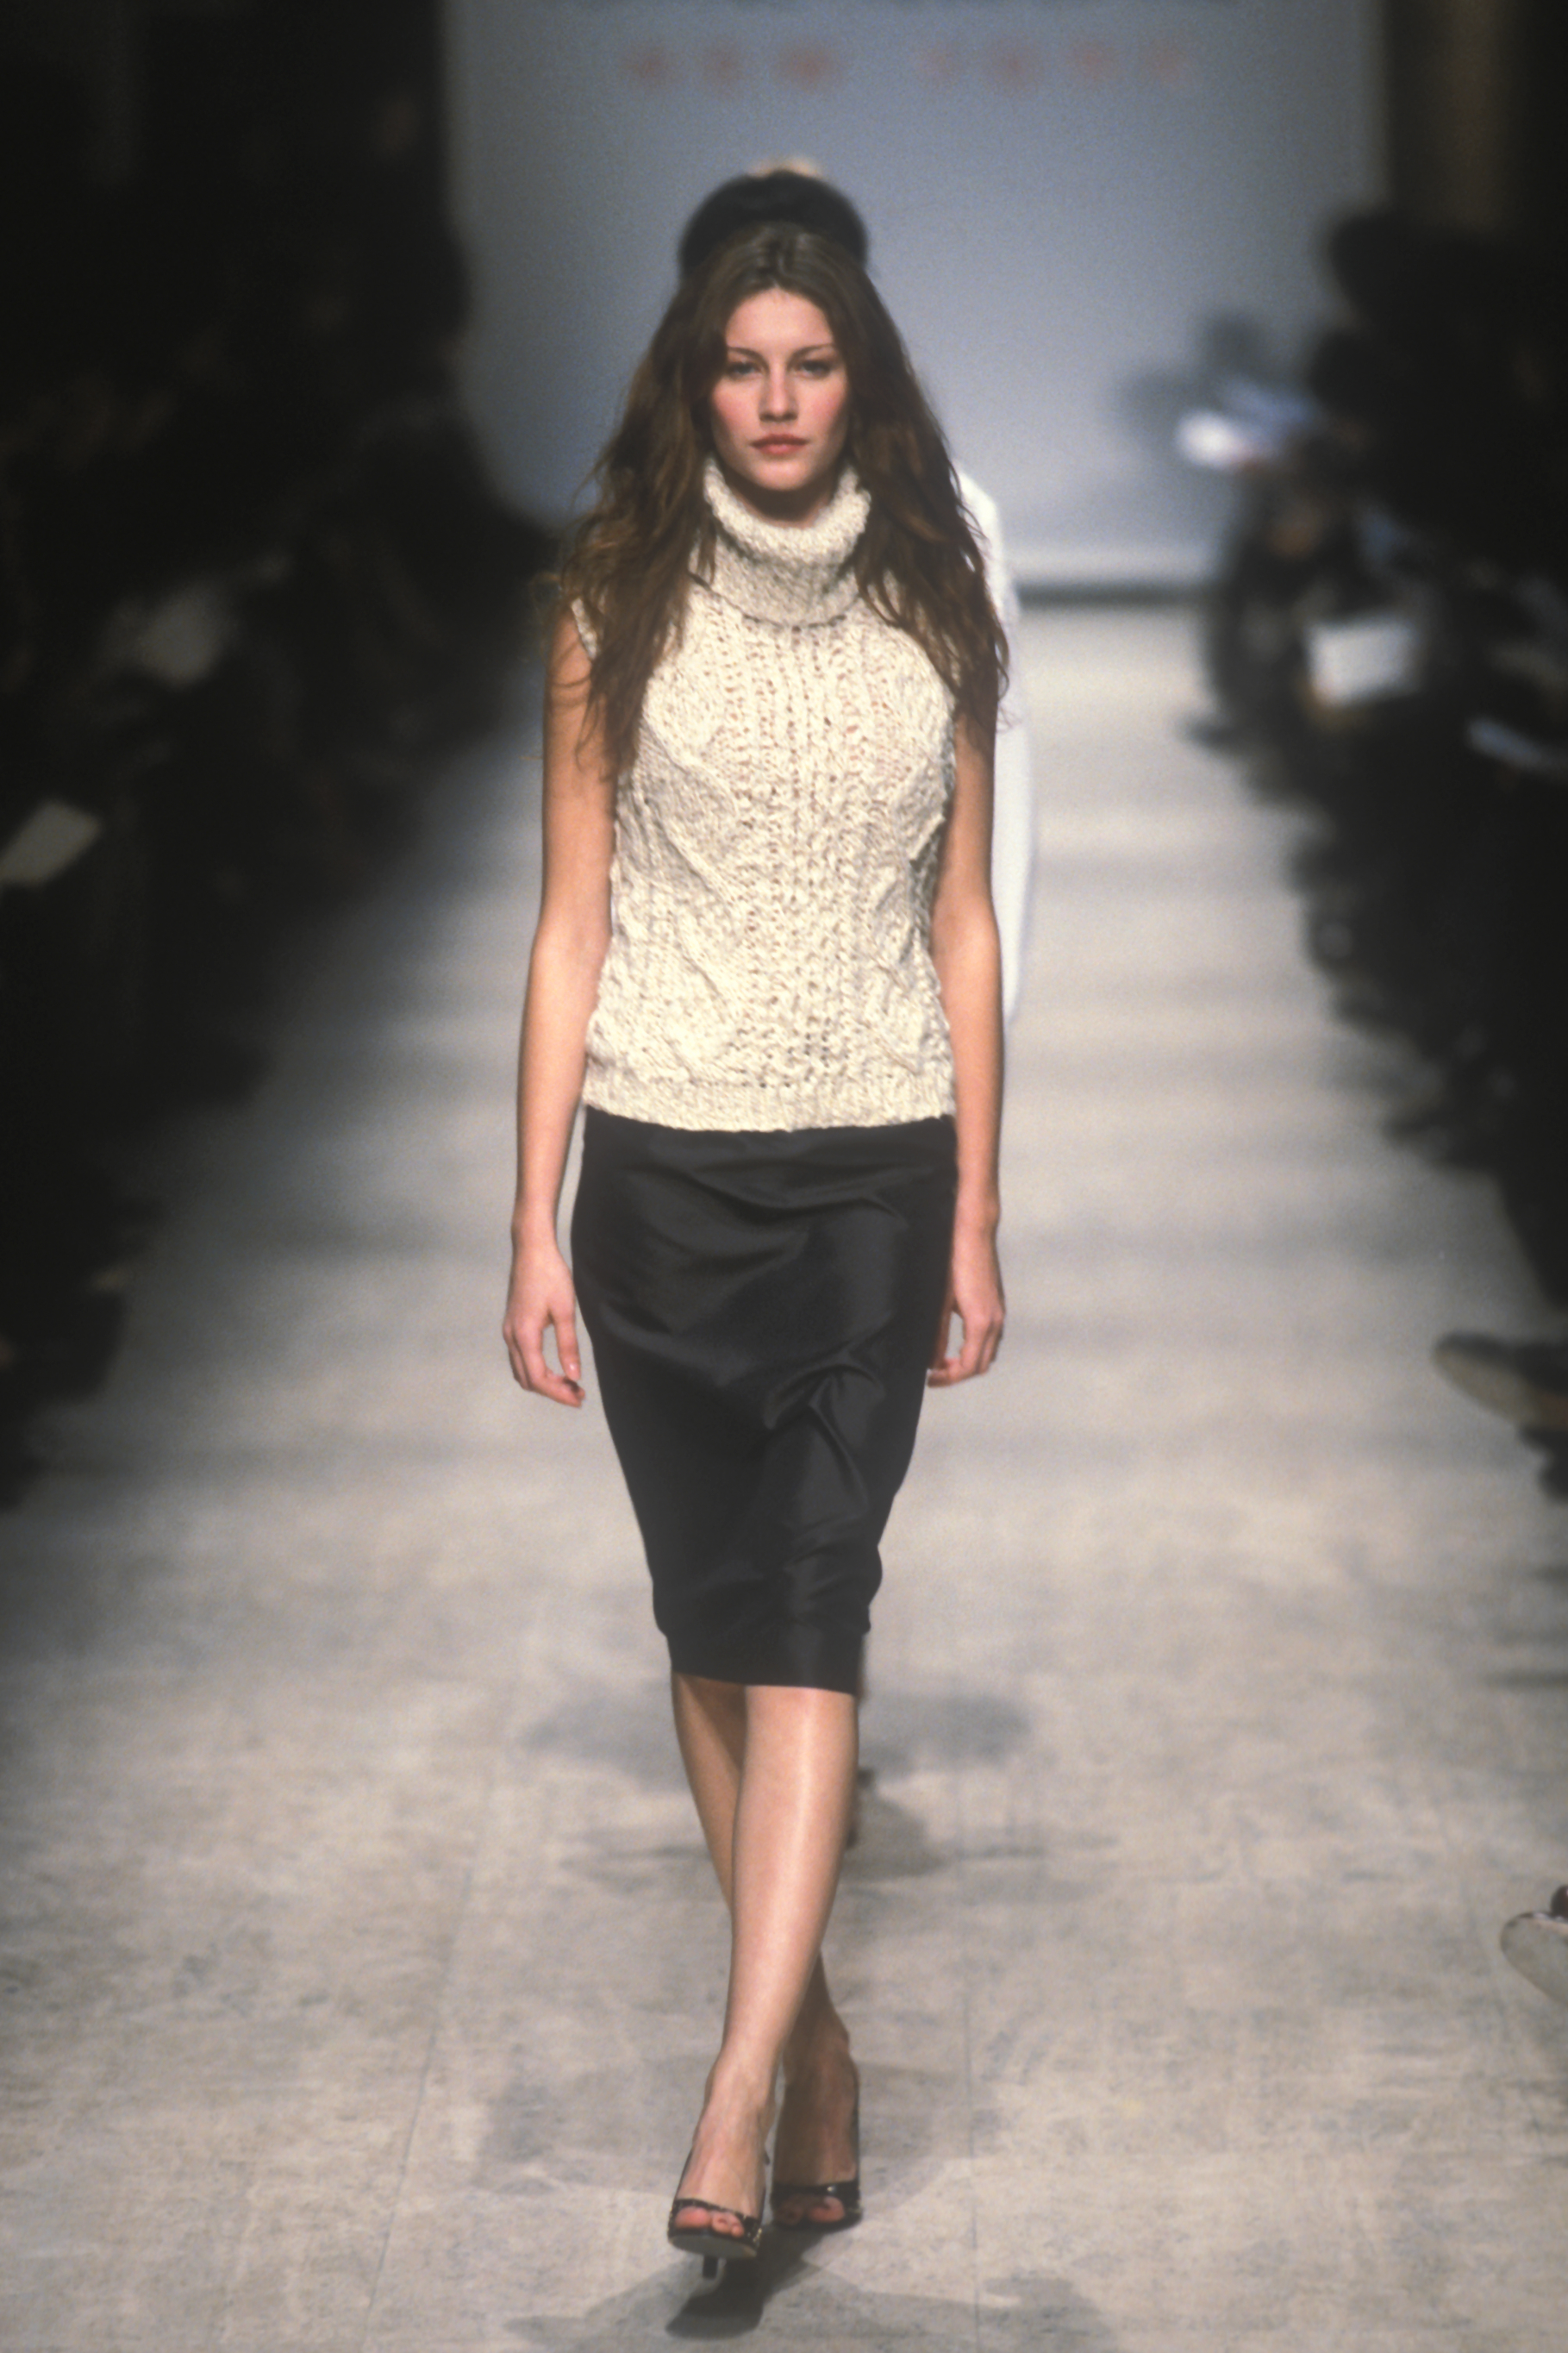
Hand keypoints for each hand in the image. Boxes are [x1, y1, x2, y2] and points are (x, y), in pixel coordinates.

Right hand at [503, 1232, 584, 1404]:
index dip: (558, 1393)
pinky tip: (554, 1368)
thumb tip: (574, 1375)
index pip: (538, 1378)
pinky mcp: (512, 1326)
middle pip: (527, 1379)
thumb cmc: (551, 1276)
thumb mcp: (565, 1310)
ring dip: (544, 1382)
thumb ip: (568, 1345)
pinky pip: (520, 1359)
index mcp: (524, 1335)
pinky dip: (536, 1370)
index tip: (579, 1398)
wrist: (531, 1250)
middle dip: (552, 1391)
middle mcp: (511, 1337)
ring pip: (521, 1370)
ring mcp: (508, 1332)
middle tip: (578, 1394)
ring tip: (569, 1383)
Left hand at [928, 1221, 1003, 1386]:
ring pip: (989, 1352)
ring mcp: (999, 1312)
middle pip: (982, 1364)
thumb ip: (937, 1333)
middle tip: (935, 1373)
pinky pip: (991, 1338)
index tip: (930, 1378)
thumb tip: (932, 1359)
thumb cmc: (954, 1260)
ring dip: (969, 1361)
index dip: (949, 1378)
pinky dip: (976, 1348)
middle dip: (958, 1374)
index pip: (969, 1366)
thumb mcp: (940, 1300)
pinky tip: (958, 1342)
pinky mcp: (997, 1304)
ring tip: (945, 1360)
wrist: (973, 1231)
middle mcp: (995, 1321)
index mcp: (981, 1323)